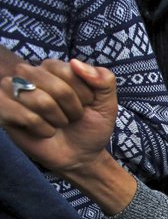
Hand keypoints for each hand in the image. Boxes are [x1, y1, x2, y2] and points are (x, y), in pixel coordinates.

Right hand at [0, 59, 115, 172]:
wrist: (79, 155)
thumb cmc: (90, 126)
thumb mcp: (107, 103)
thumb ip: (104, 79)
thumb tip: (76, 63)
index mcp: (53, 67)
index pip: (70, 70)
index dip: (84, 94)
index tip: (85, 104)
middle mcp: (30, 73)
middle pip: (57, 88)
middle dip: (73, 110)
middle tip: (71, 117)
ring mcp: (12, 90)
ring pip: (41, 101)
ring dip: (58, 120)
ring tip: (57, 123)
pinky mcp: (3, 109)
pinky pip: (26, 117)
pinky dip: (43, 130)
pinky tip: (43, 131)